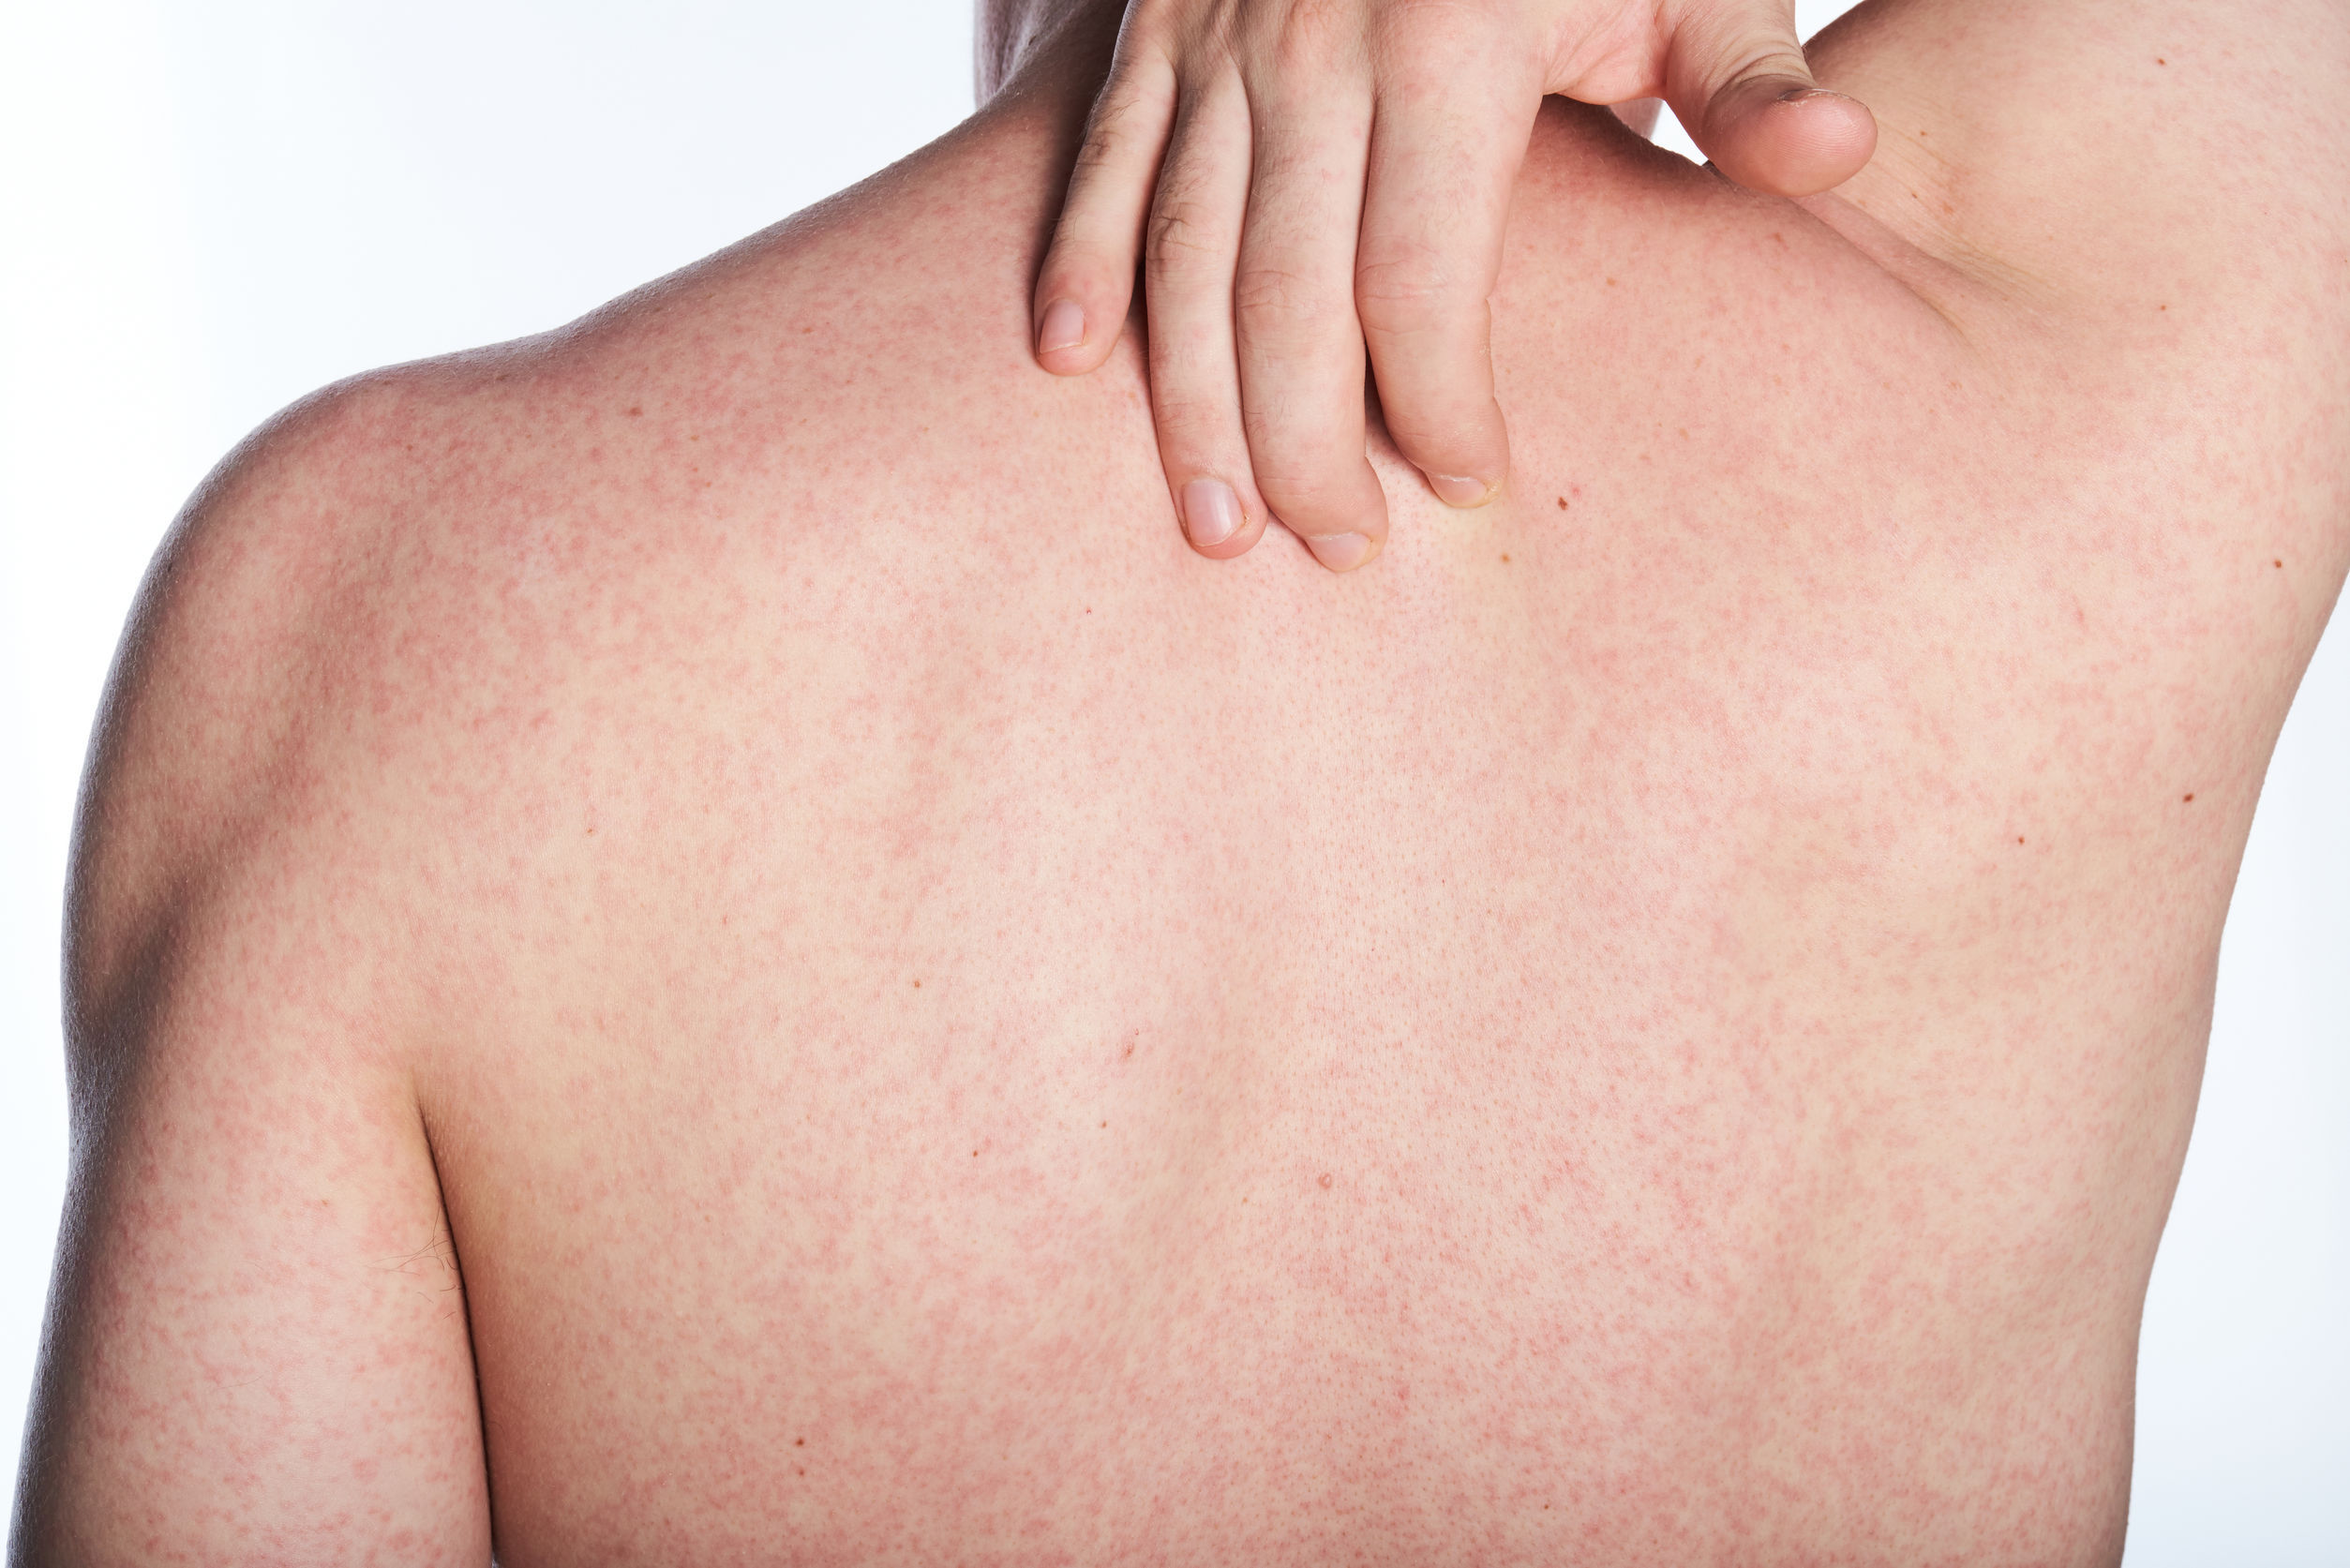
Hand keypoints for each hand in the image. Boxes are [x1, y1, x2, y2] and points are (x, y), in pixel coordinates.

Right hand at [1030, 0, 1875, 569]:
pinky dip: (1080, 261)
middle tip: (1337, 554)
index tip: (1471, 487)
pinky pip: (1104, 161)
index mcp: (1449, 43)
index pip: (1423, 275)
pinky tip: (1068, 362)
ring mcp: (1219, 35)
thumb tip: (1839, 157)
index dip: (1440, 398)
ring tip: (1215, 529)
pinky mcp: (1154, 25)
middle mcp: (1315, 45)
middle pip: (1288, 292)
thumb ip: (1747, 77)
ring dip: (1188, 399)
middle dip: (1307, 442)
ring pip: (1184, 250)